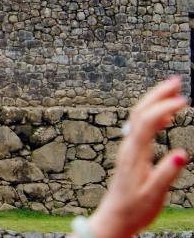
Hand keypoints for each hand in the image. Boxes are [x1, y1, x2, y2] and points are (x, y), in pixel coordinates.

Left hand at [86, 76, 189, 237]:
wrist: (114, 219)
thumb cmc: (134, 209)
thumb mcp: (154, 194)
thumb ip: (167, 174)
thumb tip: (183, 153)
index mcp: (134, 154)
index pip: (147, 123)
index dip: (164, 108)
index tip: (183, 99)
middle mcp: (128, 147)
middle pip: (139, 112)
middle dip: (157, 94)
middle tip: (175, 80)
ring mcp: (128, 148)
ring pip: (138, 117)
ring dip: (154, 101)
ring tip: (173, 89)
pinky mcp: (131, 153)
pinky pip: (140, 127)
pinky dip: (153, 116)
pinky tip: (165, 116)